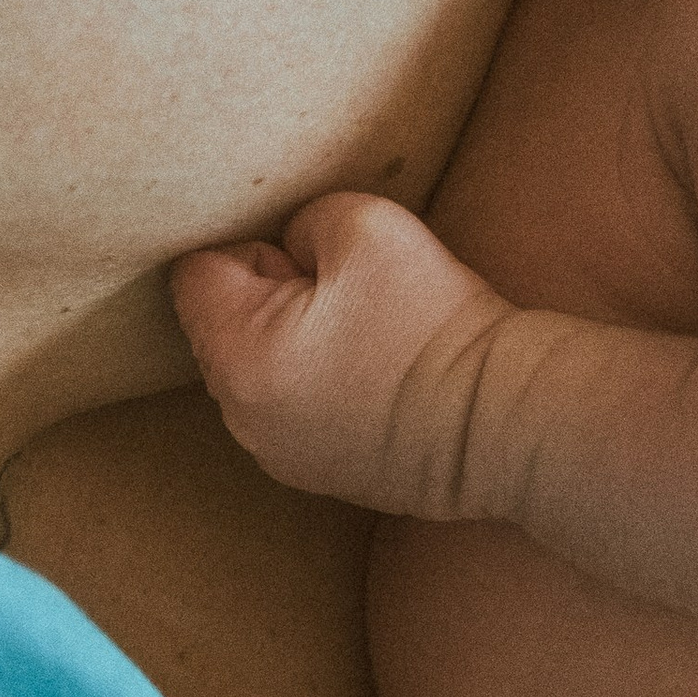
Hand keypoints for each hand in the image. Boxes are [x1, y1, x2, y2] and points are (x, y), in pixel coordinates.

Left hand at [171, 192, 508, 515]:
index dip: (252, 249)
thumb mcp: (362, 221)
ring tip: (367, 340)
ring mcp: (279, 455)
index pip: (195, 275)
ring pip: (259, 374)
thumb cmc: (432, 322)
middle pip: (222, 329)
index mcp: (238, 356)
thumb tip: (291, 249)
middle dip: (270, 300)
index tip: (312, 261)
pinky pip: (295, 414)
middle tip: (348, 296)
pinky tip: (380, 381)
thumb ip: (300, 221)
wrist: (503, 420)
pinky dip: (322, 391)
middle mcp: (242, 418)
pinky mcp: (320, 476)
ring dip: (294, 348)